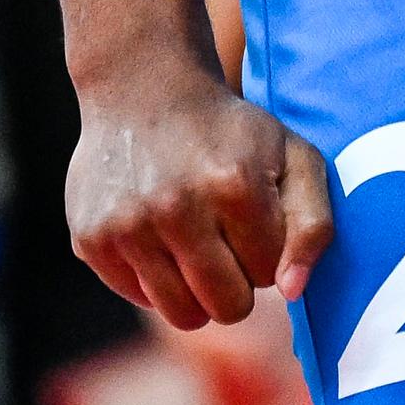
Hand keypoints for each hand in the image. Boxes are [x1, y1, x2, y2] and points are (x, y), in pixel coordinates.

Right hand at [68, 60, 331, 331]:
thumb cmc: (229, 133)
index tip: (250, 213)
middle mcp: (177, 207)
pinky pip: (140, 298)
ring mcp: (128, 226)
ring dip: (196, 290)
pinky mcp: (91, 239)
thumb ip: (313, 224)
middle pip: (228, 308)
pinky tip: (156, 231)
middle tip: (224, 236)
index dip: (264, 248)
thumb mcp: (292, 155)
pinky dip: (154, 277)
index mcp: (234, 184)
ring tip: (193, 241)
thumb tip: (292, 290)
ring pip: (184, 316)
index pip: (267, 273)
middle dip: (236, 281)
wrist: (144, 88)